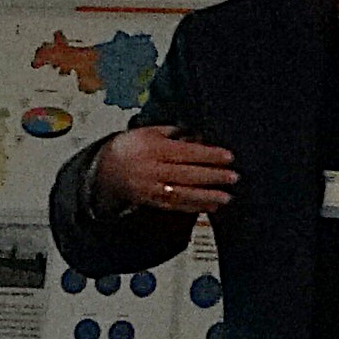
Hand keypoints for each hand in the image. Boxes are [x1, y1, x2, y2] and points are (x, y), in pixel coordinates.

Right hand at [101, 124, 237, 218]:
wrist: (104, 169)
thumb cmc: (131, 146)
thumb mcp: (148, 132)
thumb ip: (174, 133)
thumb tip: (200, 137)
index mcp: (153, 148)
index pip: (186, 152)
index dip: (208, 155)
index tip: (228, 156)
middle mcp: (152, 169)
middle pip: (187, 174)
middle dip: (212, 177)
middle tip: (233, 177)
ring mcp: (151, 188)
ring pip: (183, 193)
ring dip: (207, 196)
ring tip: (227, 197)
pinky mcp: (151, 201)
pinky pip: (175, 205)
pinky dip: (194, 206)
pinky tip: (210, 206)